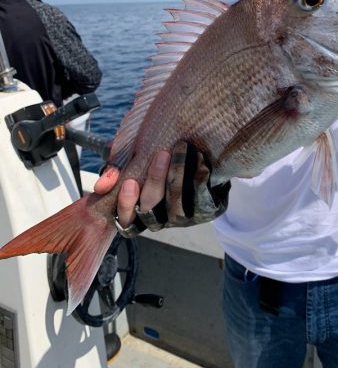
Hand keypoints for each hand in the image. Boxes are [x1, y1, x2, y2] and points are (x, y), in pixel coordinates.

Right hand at [94, 142, 230, 235]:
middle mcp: (160, 218)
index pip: (127, 221)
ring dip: (177, 173)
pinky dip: (198, 177)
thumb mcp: (135, 156)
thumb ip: (117, 165)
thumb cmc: (160, 156)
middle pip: (152, 207)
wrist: (202, 157)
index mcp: (139, 210)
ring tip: (181, 146)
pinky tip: (199, 157)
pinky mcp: (205, 210)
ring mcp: (183, 216)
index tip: (129, 182)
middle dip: (155, 180)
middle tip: (161, 154)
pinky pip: (201, 198)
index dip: (126, 205)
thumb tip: (103, 185)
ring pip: (176, 204)